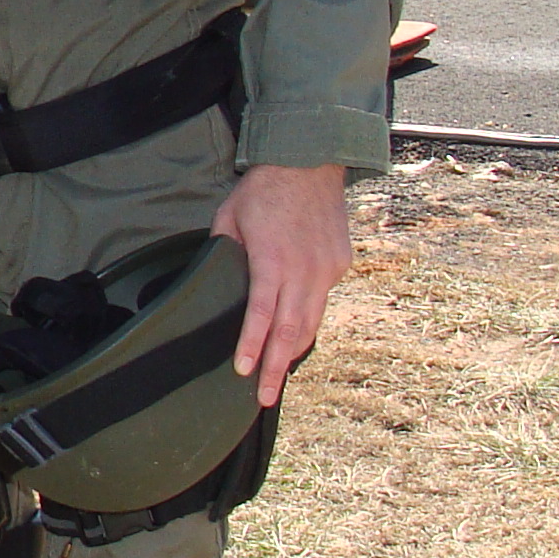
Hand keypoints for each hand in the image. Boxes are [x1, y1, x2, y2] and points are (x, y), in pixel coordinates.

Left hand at [213, 160, 349, 405]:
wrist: (310, 161)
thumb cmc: (263, 189)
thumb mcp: (229, 218)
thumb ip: (224, 253)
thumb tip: (219, 280)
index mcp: (271, 260)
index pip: (261, 314)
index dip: (253, 346)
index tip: (243, 371)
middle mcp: (303, 270)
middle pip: (292, 331)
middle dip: (277, 368)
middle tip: (264, 396)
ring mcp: (325, 270)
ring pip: (311, 322)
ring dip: (295, 352)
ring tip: (279, 377)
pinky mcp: (339, 265)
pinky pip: (322, 301)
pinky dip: (308, 321)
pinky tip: (296, 335)